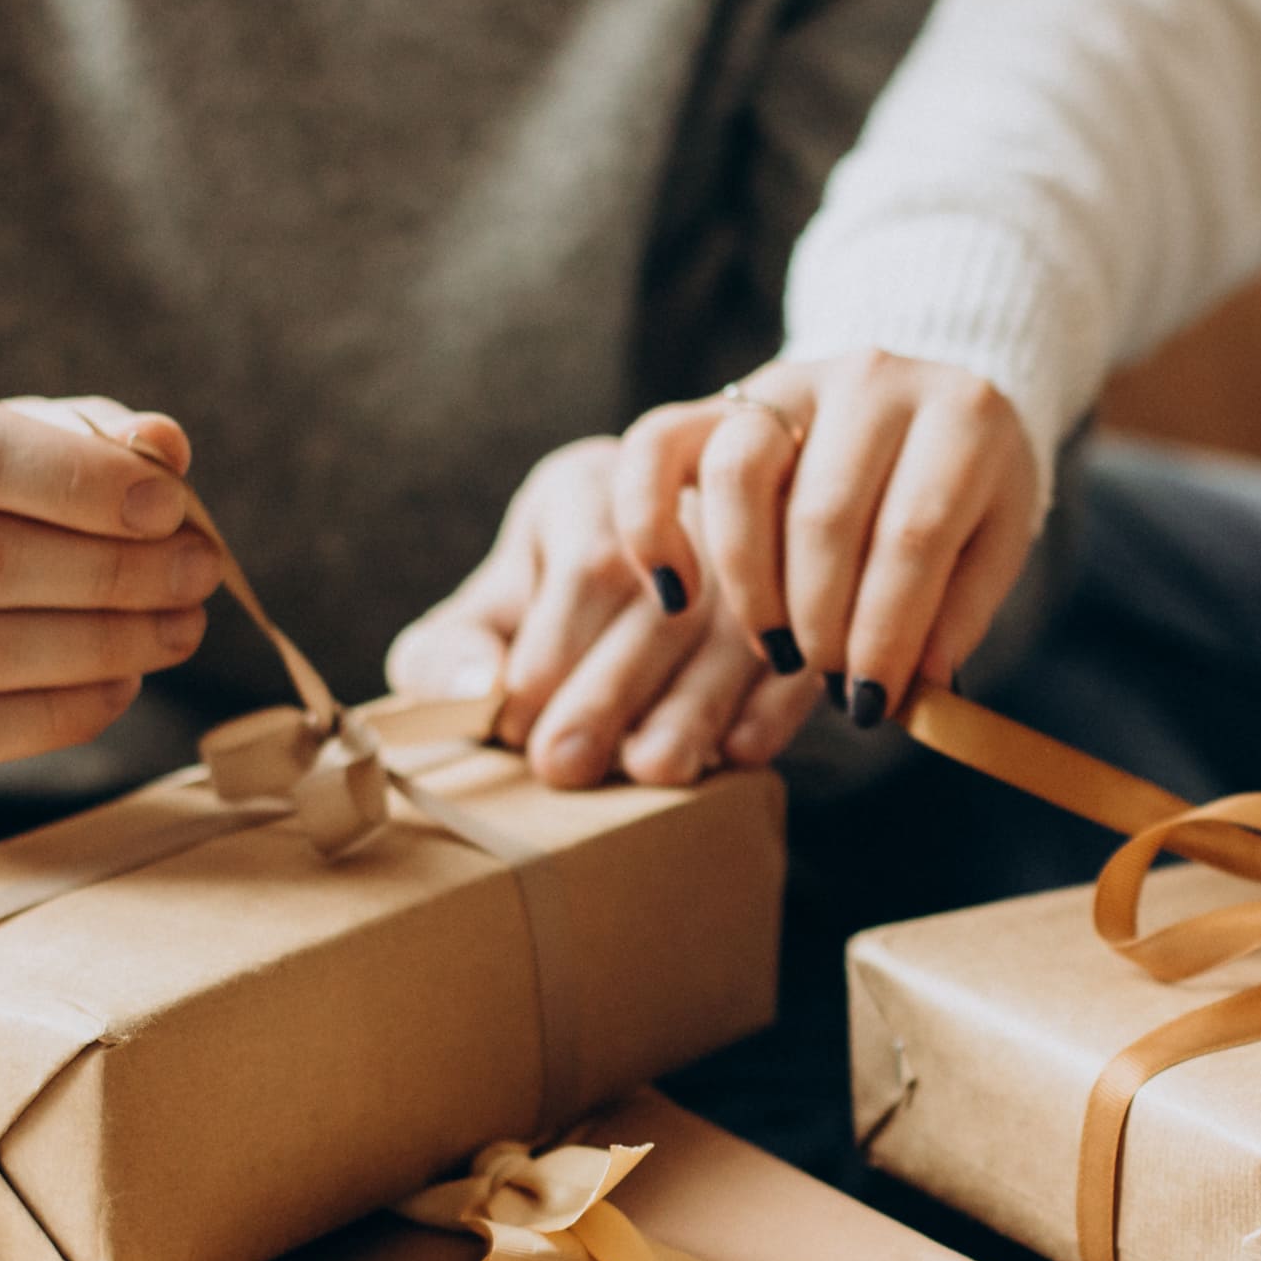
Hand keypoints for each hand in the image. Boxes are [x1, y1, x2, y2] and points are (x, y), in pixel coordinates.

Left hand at [387, 436, 822, 785]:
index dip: (554, 651)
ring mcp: (758, 543)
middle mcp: (678, 496)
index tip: (517, 726)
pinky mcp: (809, 596)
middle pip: (660, 598)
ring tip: (653, 772)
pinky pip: (802, 648)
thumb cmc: (542, 620)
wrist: (638, 600)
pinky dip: (775, 706)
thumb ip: (450, 653)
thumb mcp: (485, 620)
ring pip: (739, 623)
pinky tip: (739, 754)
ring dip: (695, 706)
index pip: (587, 563)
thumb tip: (477, 690)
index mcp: (589, 488)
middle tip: (567, 767)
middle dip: (611, 691)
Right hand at [610, 349, 1041, 732]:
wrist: (924, 413)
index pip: (915, 532)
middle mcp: (873, 379)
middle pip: (824, 515)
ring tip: (778, 650)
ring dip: (750, 586)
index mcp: (963, 414)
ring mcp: (792, 382)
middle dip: (820, 621)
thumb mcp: (991, 546)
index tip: (873, 703)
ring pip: (739, 475)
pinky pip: (656, 446)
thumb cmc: (962, 495)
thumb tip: (913, 681)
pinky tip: (674, 592)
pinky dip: (650, 523)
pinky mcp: (722, 399)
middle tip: (826, 680)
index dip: (887, 630)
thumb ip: (958, 612)